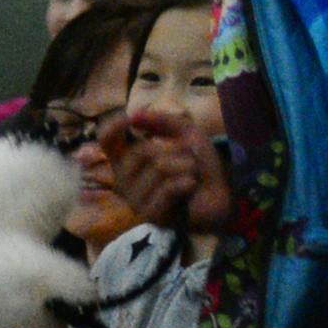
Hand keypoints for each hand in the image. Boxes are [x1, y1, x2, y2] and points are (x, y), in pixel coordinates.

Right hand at [102, 107, 231, 232]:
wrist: (221, 193)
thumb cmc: (199, 164)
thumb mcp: (185, 133)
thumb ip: (162, 120)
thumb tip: (134, 114)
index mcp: (127, 158)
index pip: (107, 140)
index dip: (114, 126)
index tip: (129, 119)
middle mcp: (124, 180)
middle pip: (142, 152)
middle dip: (175, 149)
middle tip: (189, 159)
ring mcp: (134, 199)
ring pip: (159, 168)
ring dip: (186, 166)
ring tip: (191, 176)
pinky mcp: (149, 214)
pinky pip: (168, 188)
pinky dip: (188, 182)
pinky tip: (191, 188)